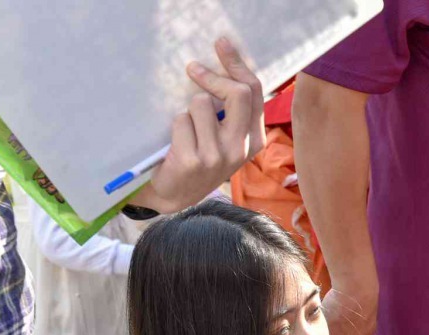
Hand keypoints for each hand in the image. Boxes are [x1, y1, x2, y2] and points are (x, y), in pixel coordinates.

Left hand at [133, 38, 265, 213]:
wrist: (175, 194)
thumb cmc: (200, 158)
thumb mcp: (226, 140)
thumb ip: (234, 114)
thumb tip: (228, 71)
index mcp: (254, 141)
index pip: (253, 93)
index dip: (237, 65)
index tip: (221, 45)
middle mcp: (240, 149)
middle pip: (237, 94)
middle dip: (213, 77)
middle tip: (194, 69)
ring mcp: (217, 156)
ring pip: (201, 104)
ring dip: (188, 110)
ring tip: (186, 130)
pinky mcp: (194, 160)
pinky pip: (181, 121)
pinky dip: (175, 126)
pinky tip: (176, 144)